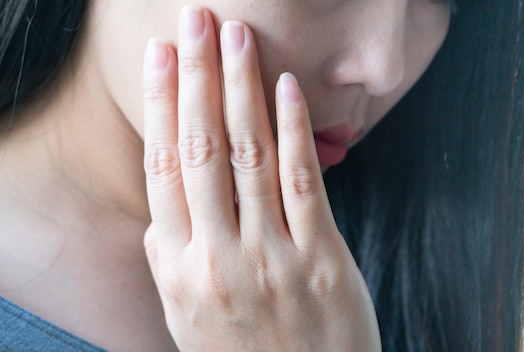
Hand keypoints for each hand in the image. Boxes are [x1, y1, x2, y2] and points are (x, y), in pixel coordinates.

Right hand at [142, 6, 380, 351]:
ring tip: (236, 38)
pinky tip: (284, 90)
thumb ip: (169, 262)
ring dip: (241, 90)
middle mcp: (219, 258)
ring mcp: (272, 259)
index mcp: (179, 270)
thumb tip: (161, 209)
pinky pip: (302, 184)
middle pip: (202, 150)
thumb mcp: (188, 318)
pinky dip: (292, 131)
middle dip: (197, 77)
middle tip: (194, 21)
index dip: (160, 105)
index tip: (159, 56)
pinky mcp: (322, 260)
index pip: (162, 168)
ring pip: (250, 157)